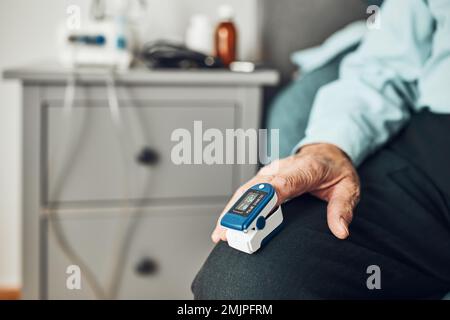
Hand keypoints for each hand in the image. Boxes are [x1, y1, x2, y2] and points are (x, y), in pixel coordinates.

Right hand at [211, 143, 359, 242]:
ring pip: (248, 190)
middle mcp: (284, 168)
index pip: (286, 182)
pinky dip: (234, 207)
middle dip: (243, 210)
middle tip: (231, 231)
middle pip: (259, 188)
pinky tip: (226, 223)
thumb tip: (340, 231)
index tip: (258, 213)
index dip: (270, 197)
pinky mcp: (264, 177)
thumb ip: (343, 209)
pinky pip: (246, 192)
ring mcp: (271, 171)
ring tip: (221, 232)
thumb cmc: (335, 169)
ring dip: (233, 210)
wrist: (326, 151)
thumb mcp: (349, 188)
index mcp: (307, 168)